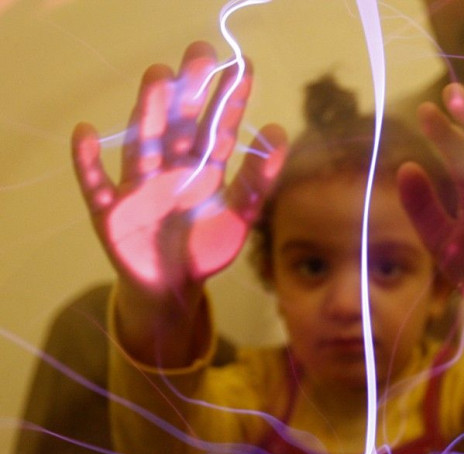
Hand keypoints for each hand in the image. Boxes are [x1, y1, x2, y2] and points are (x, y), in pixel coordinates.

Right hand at [72, 42, 286, 303]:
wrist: (172, 288)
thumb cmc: (203, 248)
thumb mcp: (239, 216)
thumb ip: (258, 180)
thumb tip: (278, 131)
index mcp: (201, 171)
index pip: (216, 130)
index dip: (229, 101)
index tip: (243, 68)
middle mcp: (169, 170)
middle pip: (177, 126)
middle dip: (188, 93)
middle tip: (200, 56)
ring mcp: (139, 187)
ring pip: (142, 144)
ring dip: (148, 113)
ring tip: (158, 76)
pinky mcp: (112, 212)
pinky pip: (96, 184)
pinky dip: (88, 163)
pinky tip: (87, 134)